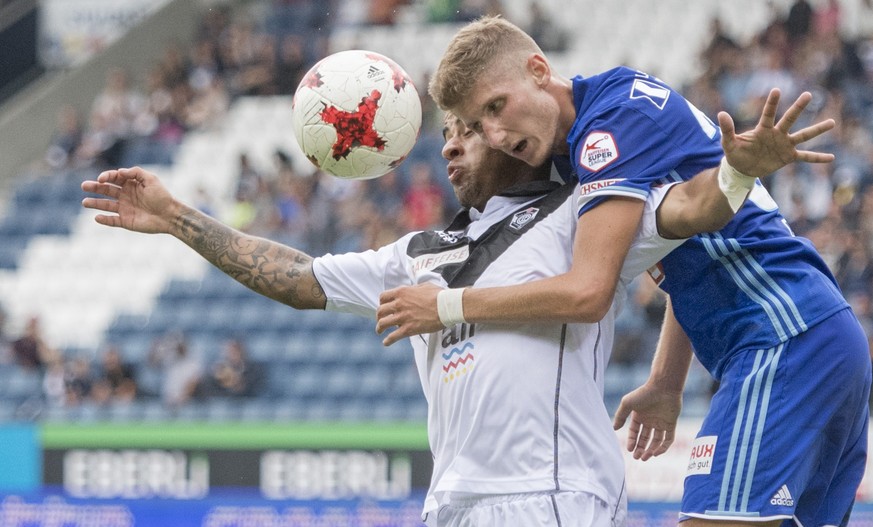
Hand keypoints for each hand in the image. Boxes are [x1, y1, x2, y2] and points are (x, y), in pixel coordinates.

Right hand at [81, 167, 178, 233]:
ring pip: (106, 205)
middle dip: (95, 187)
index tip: (101, 179)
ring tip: (85, 202)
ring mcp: (125, 209)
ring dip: (95, 203)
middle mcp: (126, 196)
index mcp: (131, 184)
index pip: (114, 178)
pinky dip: (105, 220)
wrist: (170, 215)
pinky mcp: (126, 221)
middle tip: (84, 186)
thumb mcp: (151, 179)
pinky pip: (112, 221)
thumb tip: (120, 171)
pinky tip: (97, 217)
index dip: (106, 177)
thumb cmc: (162, 196)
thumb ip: (136, 172)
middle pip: (106, 190)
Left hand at [376, 283, 444, 345]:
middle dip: (378, 316)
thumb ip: (414, 289)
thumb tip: (413, 290)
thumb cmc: (439, 295)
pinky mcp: (408, 329)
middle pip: (380, 311)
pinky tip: (386, 342)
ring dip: (379, 328)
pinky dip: (388, 340)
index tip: (383, 306)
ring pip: (383, 323)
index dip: (381, 302)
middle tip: (380, 320)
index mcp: (402, 292)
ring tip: (379, 331)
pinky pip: (393, 336)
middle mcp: (399, 304)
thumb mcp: (424, 286)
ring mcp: (403, 317)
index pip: (383, 297)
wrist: (448, 306)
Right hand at [612, 382, 681, 460]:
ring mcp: (661, 423)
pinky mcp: (671, 424)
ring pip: (656, 441)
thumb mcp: (627, 404)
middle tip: (637, 457)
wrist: (663, 387)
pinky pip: (668, 439)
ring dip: (651, 450)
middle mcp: (650, 420)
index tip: (630, 449)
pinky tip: (656, 452)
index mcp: (639, 416)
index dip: (632, 441)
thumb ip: (620, 416)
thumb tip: (614, 429)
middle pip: (644, 438)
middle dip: (640, 448)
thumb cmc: (644, 393)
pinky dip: (663, 447)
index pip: (634, 432)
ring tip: (646, 457)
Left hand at [718, 88, 834, 178]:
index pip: (768, 114)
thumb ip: (727, 130)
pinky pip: (806, 157)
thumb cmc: (735, 153)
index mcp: (762, 129)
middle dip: (798, 108)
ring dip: (817, 130)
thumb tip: (721, 113)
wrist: (742, 169)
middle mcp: (777, 134)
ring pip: (804, 135)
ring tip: (832, 122)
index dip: (772, 103)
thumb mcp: (729, 144)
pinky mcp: (788, 157)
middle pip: (789, 119)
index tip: (776, 90)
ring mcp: (784, 144)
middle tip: (808, 95)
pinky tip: (831, 158)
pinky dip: (817, 158)